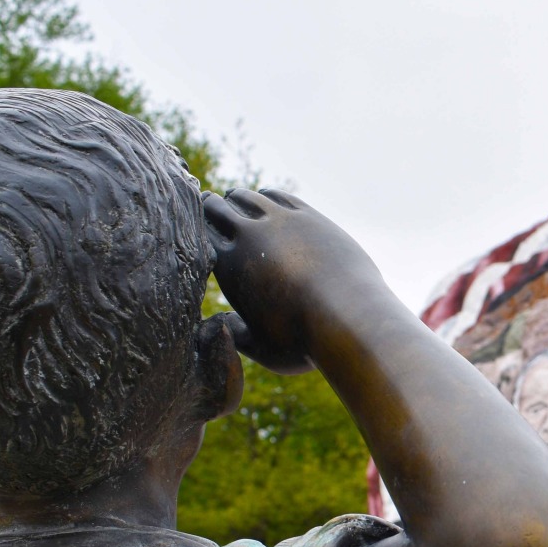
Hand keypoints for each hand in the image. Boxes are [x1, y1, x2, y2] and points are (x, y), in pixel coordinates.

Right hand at [202, 188, 382, 375]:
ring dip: (239, 202)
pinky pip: (278, 196)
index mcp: (228, 265)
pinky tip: (268, 206)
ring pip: (246, 197)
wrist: (349, 318)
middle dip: (212, 210)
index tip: (201, 235)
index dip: (198, 233)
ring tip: (237, 206)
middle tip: (210, 210)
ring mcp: (280, 221)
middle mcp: (248, 236)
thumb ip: (235, 335)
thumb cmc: (304, 343)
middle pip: (216, 207)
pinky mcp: (308, 216)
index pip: (200, 233)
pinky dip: (267, 199)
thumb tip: (219, 323)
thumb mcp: (261, 349)